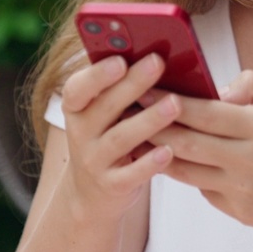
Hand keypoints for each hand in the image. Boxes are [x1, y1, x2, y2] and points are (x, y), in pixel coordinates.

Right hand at [59, 53, 182, 222]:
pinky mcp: (112, 186)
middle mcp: (81, 134)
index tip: (120, 60)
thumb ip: (120, 88)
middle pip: (105, 107)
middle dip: (132, 84)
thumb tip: (155, 56)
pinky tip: (169, 151)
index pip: (77, 89)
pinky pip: (131, 175)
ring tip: (175, 104)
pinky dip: (150, 163)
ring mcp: (94, 161)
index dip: (97, 75)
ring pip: (120, 139)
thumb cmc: (107, 138)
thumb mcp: (103, 113)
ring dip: (148, 120)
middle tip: (158, 63)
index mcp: (77, 109)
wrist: (91, 194)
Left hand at [147, 70, 252, 240]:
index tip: (143, 87)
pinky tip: (165, 158)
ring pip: (184, 169)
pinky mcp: (236, 210)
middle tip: (124, 109)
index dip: (168, 100)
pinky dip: (181, 171)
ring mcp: (241, 189)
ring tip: (133, 134)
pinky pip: (200, 187)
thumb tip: (217, 89)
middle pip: (185, 142)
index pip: (204, 112)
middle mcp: (249, 160)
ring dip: (156, 152)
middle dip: (150, 124)